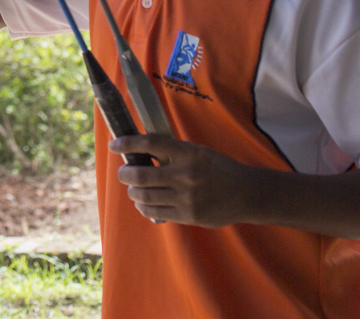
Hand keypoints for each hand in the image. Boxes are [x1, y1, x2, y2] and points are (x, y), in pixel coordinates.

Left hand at [111, 134, 257, 226]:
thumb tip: (138, 152)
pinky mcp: (188, 215)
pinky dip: (144, 207)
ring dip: (133, 192)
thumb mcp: (197, 152)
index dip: (127, 143)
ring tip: (133, 189)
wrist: (246, 194)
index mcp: (188, 153)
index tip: (113, 145)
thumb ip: (172, 152)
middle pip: (140, 175)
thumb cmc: (217, 169)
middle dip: (125, 174)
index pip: (149, 144)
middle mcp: (185, 174)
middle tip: (123, 173)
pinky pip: (156, 212)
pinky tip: (143, 204)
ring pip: (144, 196)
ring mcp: (186, 197)